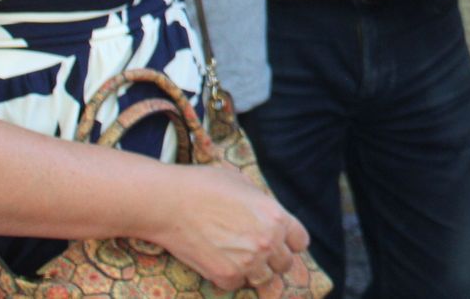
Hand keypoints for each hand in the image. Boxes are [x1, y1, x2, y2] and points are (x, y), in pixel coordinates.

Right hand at [154, 163, 308, 290]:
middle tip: (255, 251)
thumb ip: (263, 205)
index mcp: (277, 216)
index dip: (289, 242)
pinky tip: (218, 260)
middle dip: (272, 258)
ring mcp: (248, 262)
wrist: (169, 202)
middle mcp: (268, 242)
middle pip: (284, 264)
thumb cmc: (205, 186)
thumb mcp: (245, 185)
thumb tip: (267, 216)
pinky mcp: (225, 277)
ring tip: (237, 257)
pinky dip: (229, 277)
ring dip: (253, 271)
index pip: (300, 242)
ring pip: (263, 279)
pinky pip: (237, 285)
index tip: (280, 242)